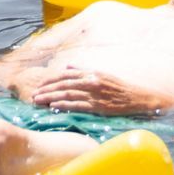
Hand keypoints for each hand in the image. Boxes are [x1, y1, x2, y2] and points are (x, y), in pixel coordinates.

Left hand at [29, 69, 157, 114]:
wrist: (140, 99)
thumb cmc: (121, 89)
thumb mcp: (104, 75)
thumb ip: (85, 71)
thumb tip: (68, 67)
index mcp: (93, 73)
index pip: (67, 75)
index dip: (51, 80)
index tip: (40, 84)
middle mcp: (92, 81)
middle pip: (64, 84)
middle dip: (47, 89)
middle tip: (34, 95)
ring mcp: (95, 94)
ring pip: (68, 94)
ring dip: (51, 97)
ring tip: (38, 101)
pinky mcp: (98, 106)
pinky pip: (78, 105)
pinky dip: (65, 105)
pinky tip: (54, 107)